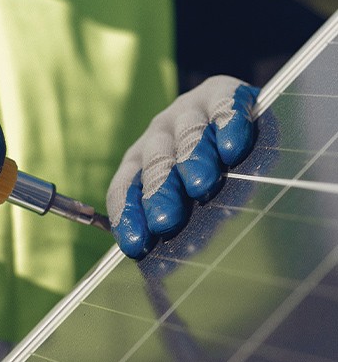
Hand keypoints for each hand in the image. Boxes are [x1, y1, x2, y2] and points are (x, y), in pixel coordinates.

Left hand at [107, 76, 259, 257]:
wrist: (236, 120)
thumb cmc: (208, 176)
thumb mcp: (185, 203)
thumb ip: (172, 225)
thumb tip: (157, 269)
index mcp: (139, 162)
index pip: (125, 188)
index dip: (128, 215)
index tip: (136, 244)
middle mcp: (158, 135)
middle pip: (154, 164)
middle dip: (159, 192)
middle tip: (165, 219)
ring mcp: (188, 111)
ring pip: (186, 135)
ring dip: (192, 159)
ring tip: (201, 184)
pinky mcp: (221, 92)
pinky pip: (222, 105)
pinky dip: (227, 123)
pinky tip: (232, 145)